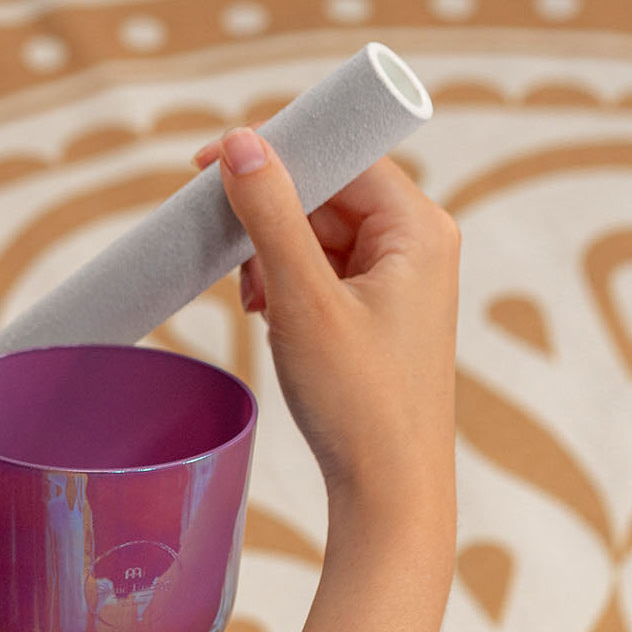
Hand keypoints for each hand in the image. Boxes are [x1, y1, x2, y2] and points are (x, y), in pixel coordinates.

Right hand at [194, 128, 459, 506]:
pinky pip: (319, 266)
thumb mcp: (302, 298)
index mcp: (419, 229)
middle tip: (227, 244)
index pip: (344, 153)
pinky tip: (265, 310)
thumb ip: (270, 214)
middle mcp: (416, 244)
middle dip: (269, 215)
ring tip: (255, 299)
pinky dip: (283, 279)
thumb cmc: (359, 399)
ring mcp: (398, 278)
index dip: (278, 150)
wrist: (387, 489)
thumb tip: (241, 142)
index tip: (213, 162)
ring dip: (271, 252)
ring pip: (316, 230)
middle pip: (327, 190)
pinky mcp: (376, 308)